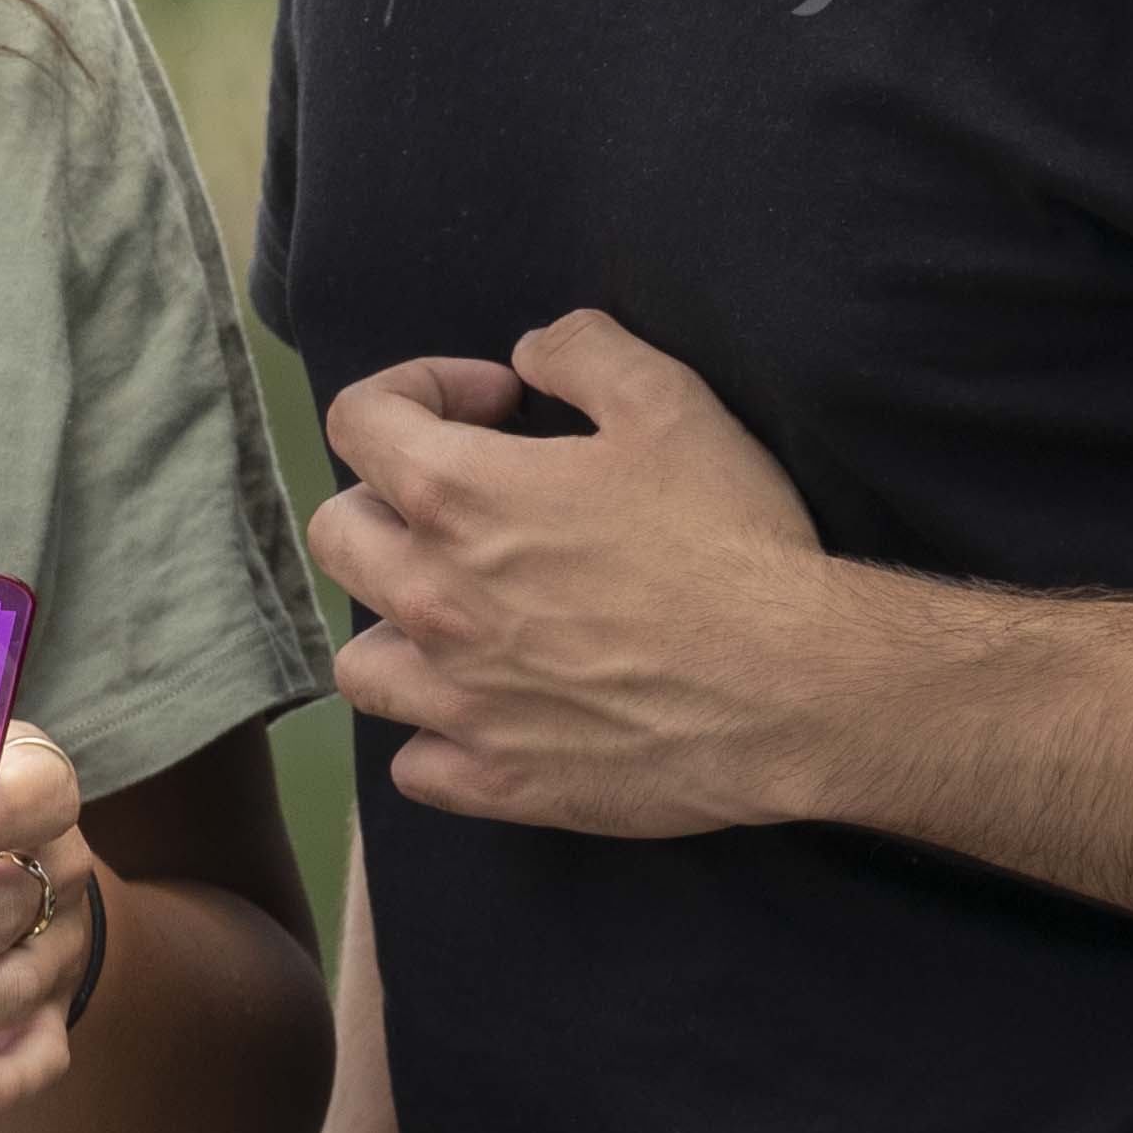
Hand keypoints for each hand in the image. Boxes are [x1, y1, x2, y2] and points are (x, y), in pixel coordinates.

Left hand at [315, 310, 864, 835]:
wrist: (794, 687)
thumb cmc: (730, 539)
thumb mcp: (668, 400)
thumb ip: (581, 351)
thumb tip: (527, 354)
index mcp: (457, 496)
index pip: (357, 419)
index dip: (416, 389)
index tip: (495, 406)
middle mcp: (433, 598)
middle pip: (338, 536)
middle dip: (391, 500)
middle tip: (474, 506)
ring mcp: (457, 700)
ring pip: (359, 662)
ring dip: (399, 628)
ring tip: (467, 616)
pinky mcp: (496, 781)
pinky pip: (414, 765)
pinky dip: (437, 737)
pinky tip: (490, 711)